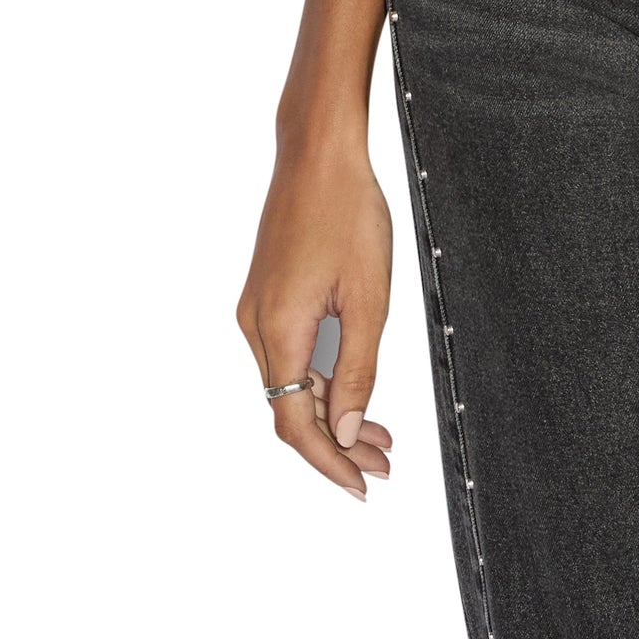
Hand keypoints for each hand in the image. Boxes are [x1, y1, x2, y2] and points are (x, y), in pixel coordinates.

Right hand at [237, 141, 395, 498]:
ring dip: (330, 412)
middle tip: (383, 463)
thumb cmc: (347, 210)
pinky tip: (349, 387)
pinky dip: (319, 379)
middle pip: (290, 409)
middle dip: (336, 443)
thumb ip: (357, 369)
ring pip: (290, 384)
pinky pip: (288, 355)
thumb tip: (343, 432)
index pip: (295, 425)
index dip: (328, 463)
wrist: (318, 151)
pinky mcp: (266, 294)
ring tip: (377, 433)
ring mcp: (257, 310)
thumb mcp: (368, 296)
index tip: (362, 486)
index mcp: (277, 331)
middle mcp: (255, 327)